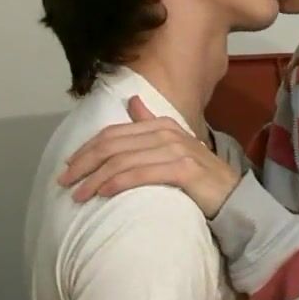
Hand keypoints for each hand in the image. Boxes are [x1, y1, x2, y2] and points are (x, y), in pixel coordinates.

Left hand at [56, 96, 240, 216]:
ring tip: (79, 194)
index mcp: (161, 124)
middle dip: (84, 163)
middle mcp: (167, 132)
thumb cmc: (200, 177)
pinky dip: (118, 183)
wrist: (233, 197)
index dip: (87, 149)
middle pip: (113, 144)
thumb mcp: (174, 146)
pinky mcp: (183, 169)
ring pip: (123, 160)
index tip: (68, 166)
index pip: (114, 133)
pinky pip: (141, 174)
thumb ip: (151, 124)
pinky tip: (103, 193)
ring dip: (96, 178)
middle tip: (64, 181)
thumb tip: (133, 102)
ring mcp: (176, 149)